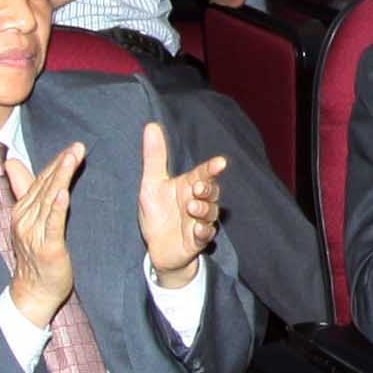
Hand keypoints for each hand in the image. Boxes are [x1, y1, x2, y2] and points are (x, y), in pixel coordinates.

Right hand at [0, 143, 83, 325]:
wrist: (34, 292)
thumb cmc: (36, 255)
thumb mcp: (29, 220)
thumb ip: (25, 191)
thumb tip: (12, 162)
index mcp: (21, 211)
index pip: (40, 181)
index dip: (56, 163)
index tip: (73, 147)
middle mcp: (25, 219)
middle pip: (45, 186)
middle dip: (61, 165)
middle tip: (77, 147)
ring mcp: (34, 233)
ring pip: (49, 200)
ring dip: (61, 178)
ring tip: (72, 159)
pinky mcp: (47, 247)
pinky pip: (52, 224)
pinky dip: (58, 208)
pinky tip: (65, 194)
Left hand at [133, 117, 226, 278]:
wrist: (156, 247)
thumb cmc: (158, 213)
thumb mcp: (151, 183)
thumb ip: (155, 157)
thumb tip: (151, 125)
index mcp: (189, 185)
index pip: (204, 173)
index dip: (213, 168)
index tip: (221, 162)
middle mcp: (198, 201)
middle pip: (212, 191)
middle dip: (208, 189)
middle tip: (198, 188)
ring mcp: (200, 221)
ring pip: (210, 212)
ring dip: (204, 209)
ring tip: (191, 206)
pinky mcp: (198, 240)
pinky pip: (206, 234)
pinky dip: (203, 231)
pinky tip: (197, 229)